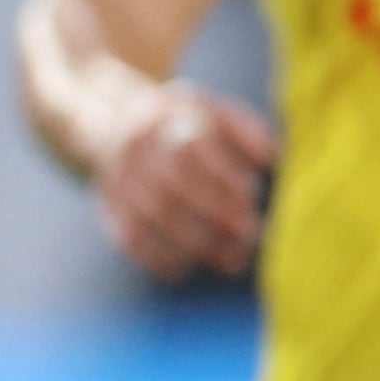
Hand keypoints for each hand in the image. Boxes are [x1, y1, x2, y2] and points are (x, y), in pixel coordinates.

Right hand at [91, 80, 273, 280]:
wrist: (114, 126)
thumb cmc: (183, 125)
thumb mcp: (213, 112)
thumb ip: (245, 130)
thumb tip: (270, 159)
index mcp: (163, 117)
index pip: (190, 149)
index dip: (222, 176)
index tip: (252, 195)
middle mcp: (135, 149)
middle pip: (170, 187)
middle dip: (213, 217)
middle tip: (249, 237)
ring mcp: (117, 179)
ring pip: (150, 217)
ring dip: (193, 244)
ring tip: (231, 260)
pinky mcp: (109, 207)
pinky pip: (129, 237)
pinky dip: (159, 258)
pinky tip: (188, 268)